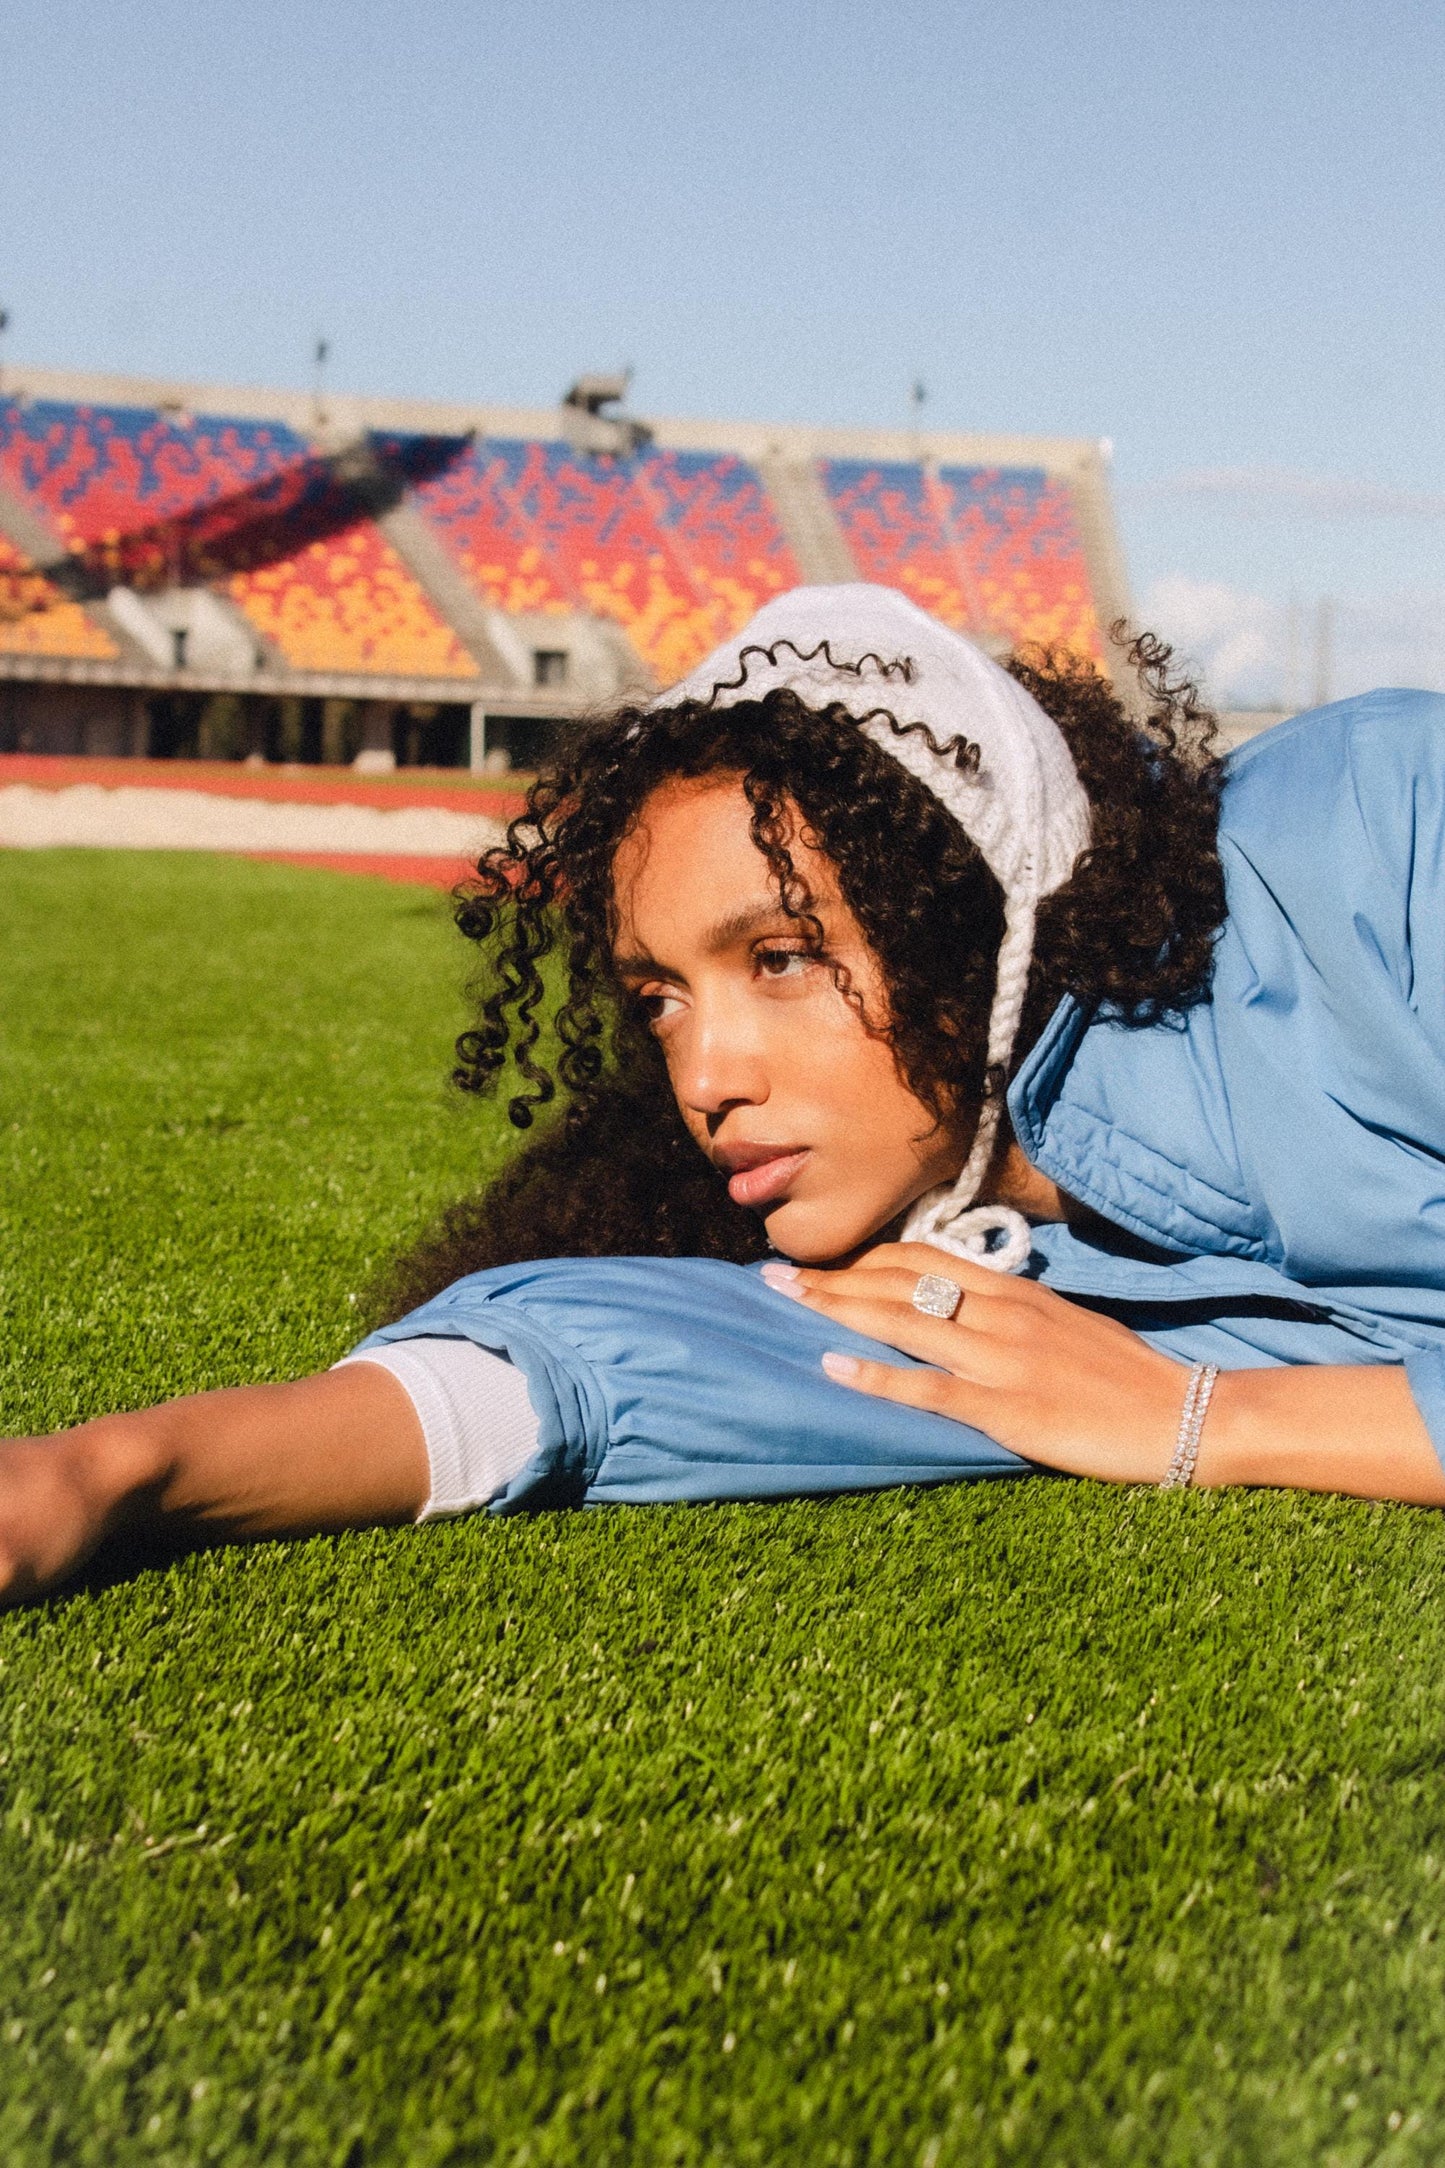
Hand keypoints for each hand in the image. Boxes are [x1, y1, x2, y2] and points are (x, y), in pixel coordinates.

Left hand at [761, 1243, 1190, 1484]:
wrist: (1188, 1416)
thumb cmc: (1131, 1377)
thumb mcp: (1069, 1325)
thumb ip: (1016, 1314)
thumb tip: (968, 1306)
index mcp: (1017, 1294)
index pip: (925, 1260)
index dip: (865, 1259)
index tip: (822, 1261)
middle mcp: (1002, 1315)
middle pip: (900, 1282)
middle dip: (833, 1277)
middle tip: (774, 1275)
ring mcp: (1003, 1360)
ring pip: (903, 1322)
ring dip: (835, 1309)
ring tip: (785, 1299)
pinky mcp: (1008, 1409)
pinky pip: (929, 1389)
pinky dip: (876, 1377)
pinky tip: (831, 1366)